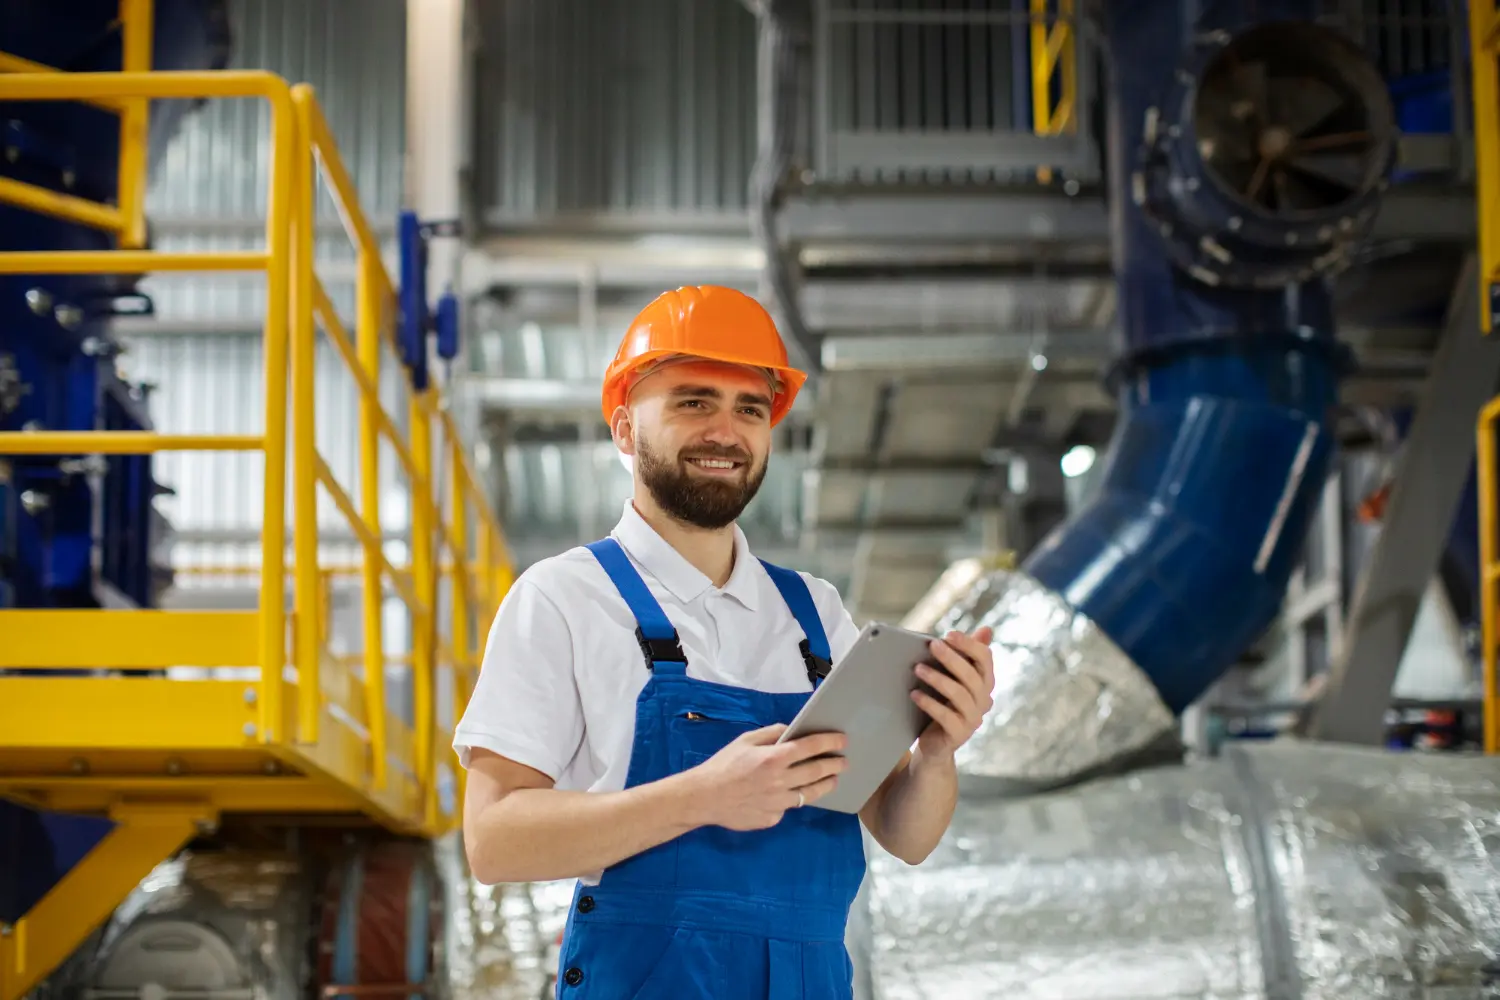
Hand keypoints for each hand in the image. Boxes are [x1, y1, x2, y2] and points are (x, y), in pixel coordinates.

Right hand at [684, 724, 848, 830]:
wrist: (704, 797)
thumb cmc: (723, 765)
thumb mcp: (745, 740)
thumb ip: (771, 734)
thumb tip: (791, 732)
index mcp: (774, 758)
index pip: (810, 747)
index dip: (829, 741)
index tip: (842, 740)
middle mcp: (780, 781)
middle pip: (816, 771)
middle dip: (834, 764)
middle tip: (844, 762)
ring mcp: (778, 803)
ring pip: (810, 794)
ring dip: (824, 785)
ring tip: (832, 780)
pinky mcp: (772, 818)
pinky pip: (788, 807)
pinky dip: (792, 799)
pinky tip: (792, 795)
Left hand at [911, 626, 994, 759]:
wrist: (935, 741)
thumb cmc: (943, 703)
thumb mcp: (953, 677)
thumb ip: (965, 654)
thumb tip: (987, 629)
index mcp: (985, 682)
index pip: (985, 659)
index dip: (969, 645)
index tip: (949, 635)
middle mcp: (984, 700)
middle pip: (972, 675)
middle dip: (951, 658)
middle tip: (932, 645)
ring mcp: (973, 719)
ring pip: (959, 694)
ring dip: (937, 679)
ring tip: (918, 668)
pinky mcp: (959, 734)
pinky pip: (945, 716)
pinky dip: (929, 703)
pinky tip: (914, 694)